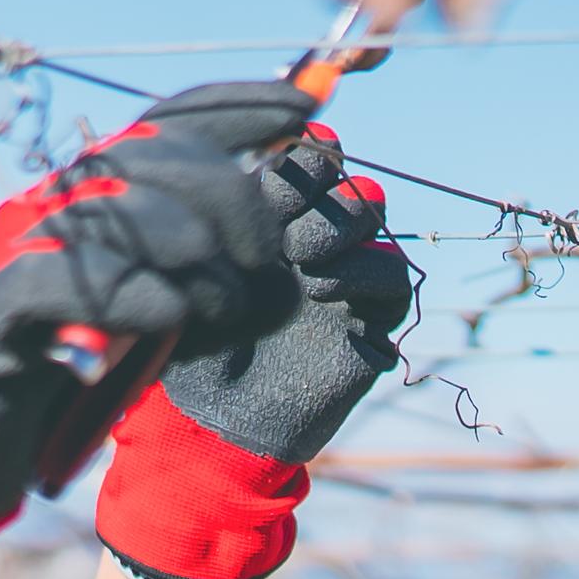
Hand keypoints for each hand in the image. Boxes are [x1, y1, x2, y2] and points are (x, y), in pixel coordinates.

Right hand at [0, 84, 303, 578]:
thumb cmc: (78, 369)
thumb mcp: (156, 301)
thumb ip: (201, 252)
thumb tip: (284, 198)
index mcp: (84, 193)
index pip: (158, 121)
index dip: (230, 107)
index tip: (300, 109)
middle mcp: (45, 206)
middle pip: (144, 158)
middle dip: (224, 195)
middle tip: (266, 258)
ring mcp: (10, 256)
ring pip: (106, 211)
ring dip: (187, 249)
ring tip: (232, 298)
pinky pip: (57, 283)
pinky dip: (124, 293)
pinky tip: (170, 314)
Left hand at [96, 107, 412, 578]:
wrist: (212, 426)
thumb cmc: (187, 346)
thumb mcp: (186, 275)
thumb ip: (208, 219)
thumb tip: (220, 152)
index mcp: (269, 217)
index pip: (302, 157)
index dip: (294, 156)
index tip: (264, 173)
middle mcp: (309, 237)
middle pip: (340, 175)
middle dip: (317, 185)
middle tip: (282, 217)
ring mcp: (342, 274)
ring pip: (371, 212)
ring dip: (341, 222)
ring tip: (300, 255)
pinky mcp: (370, 318)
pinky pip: (392, 276)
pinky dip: (365, 272)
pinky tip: (322, 289)